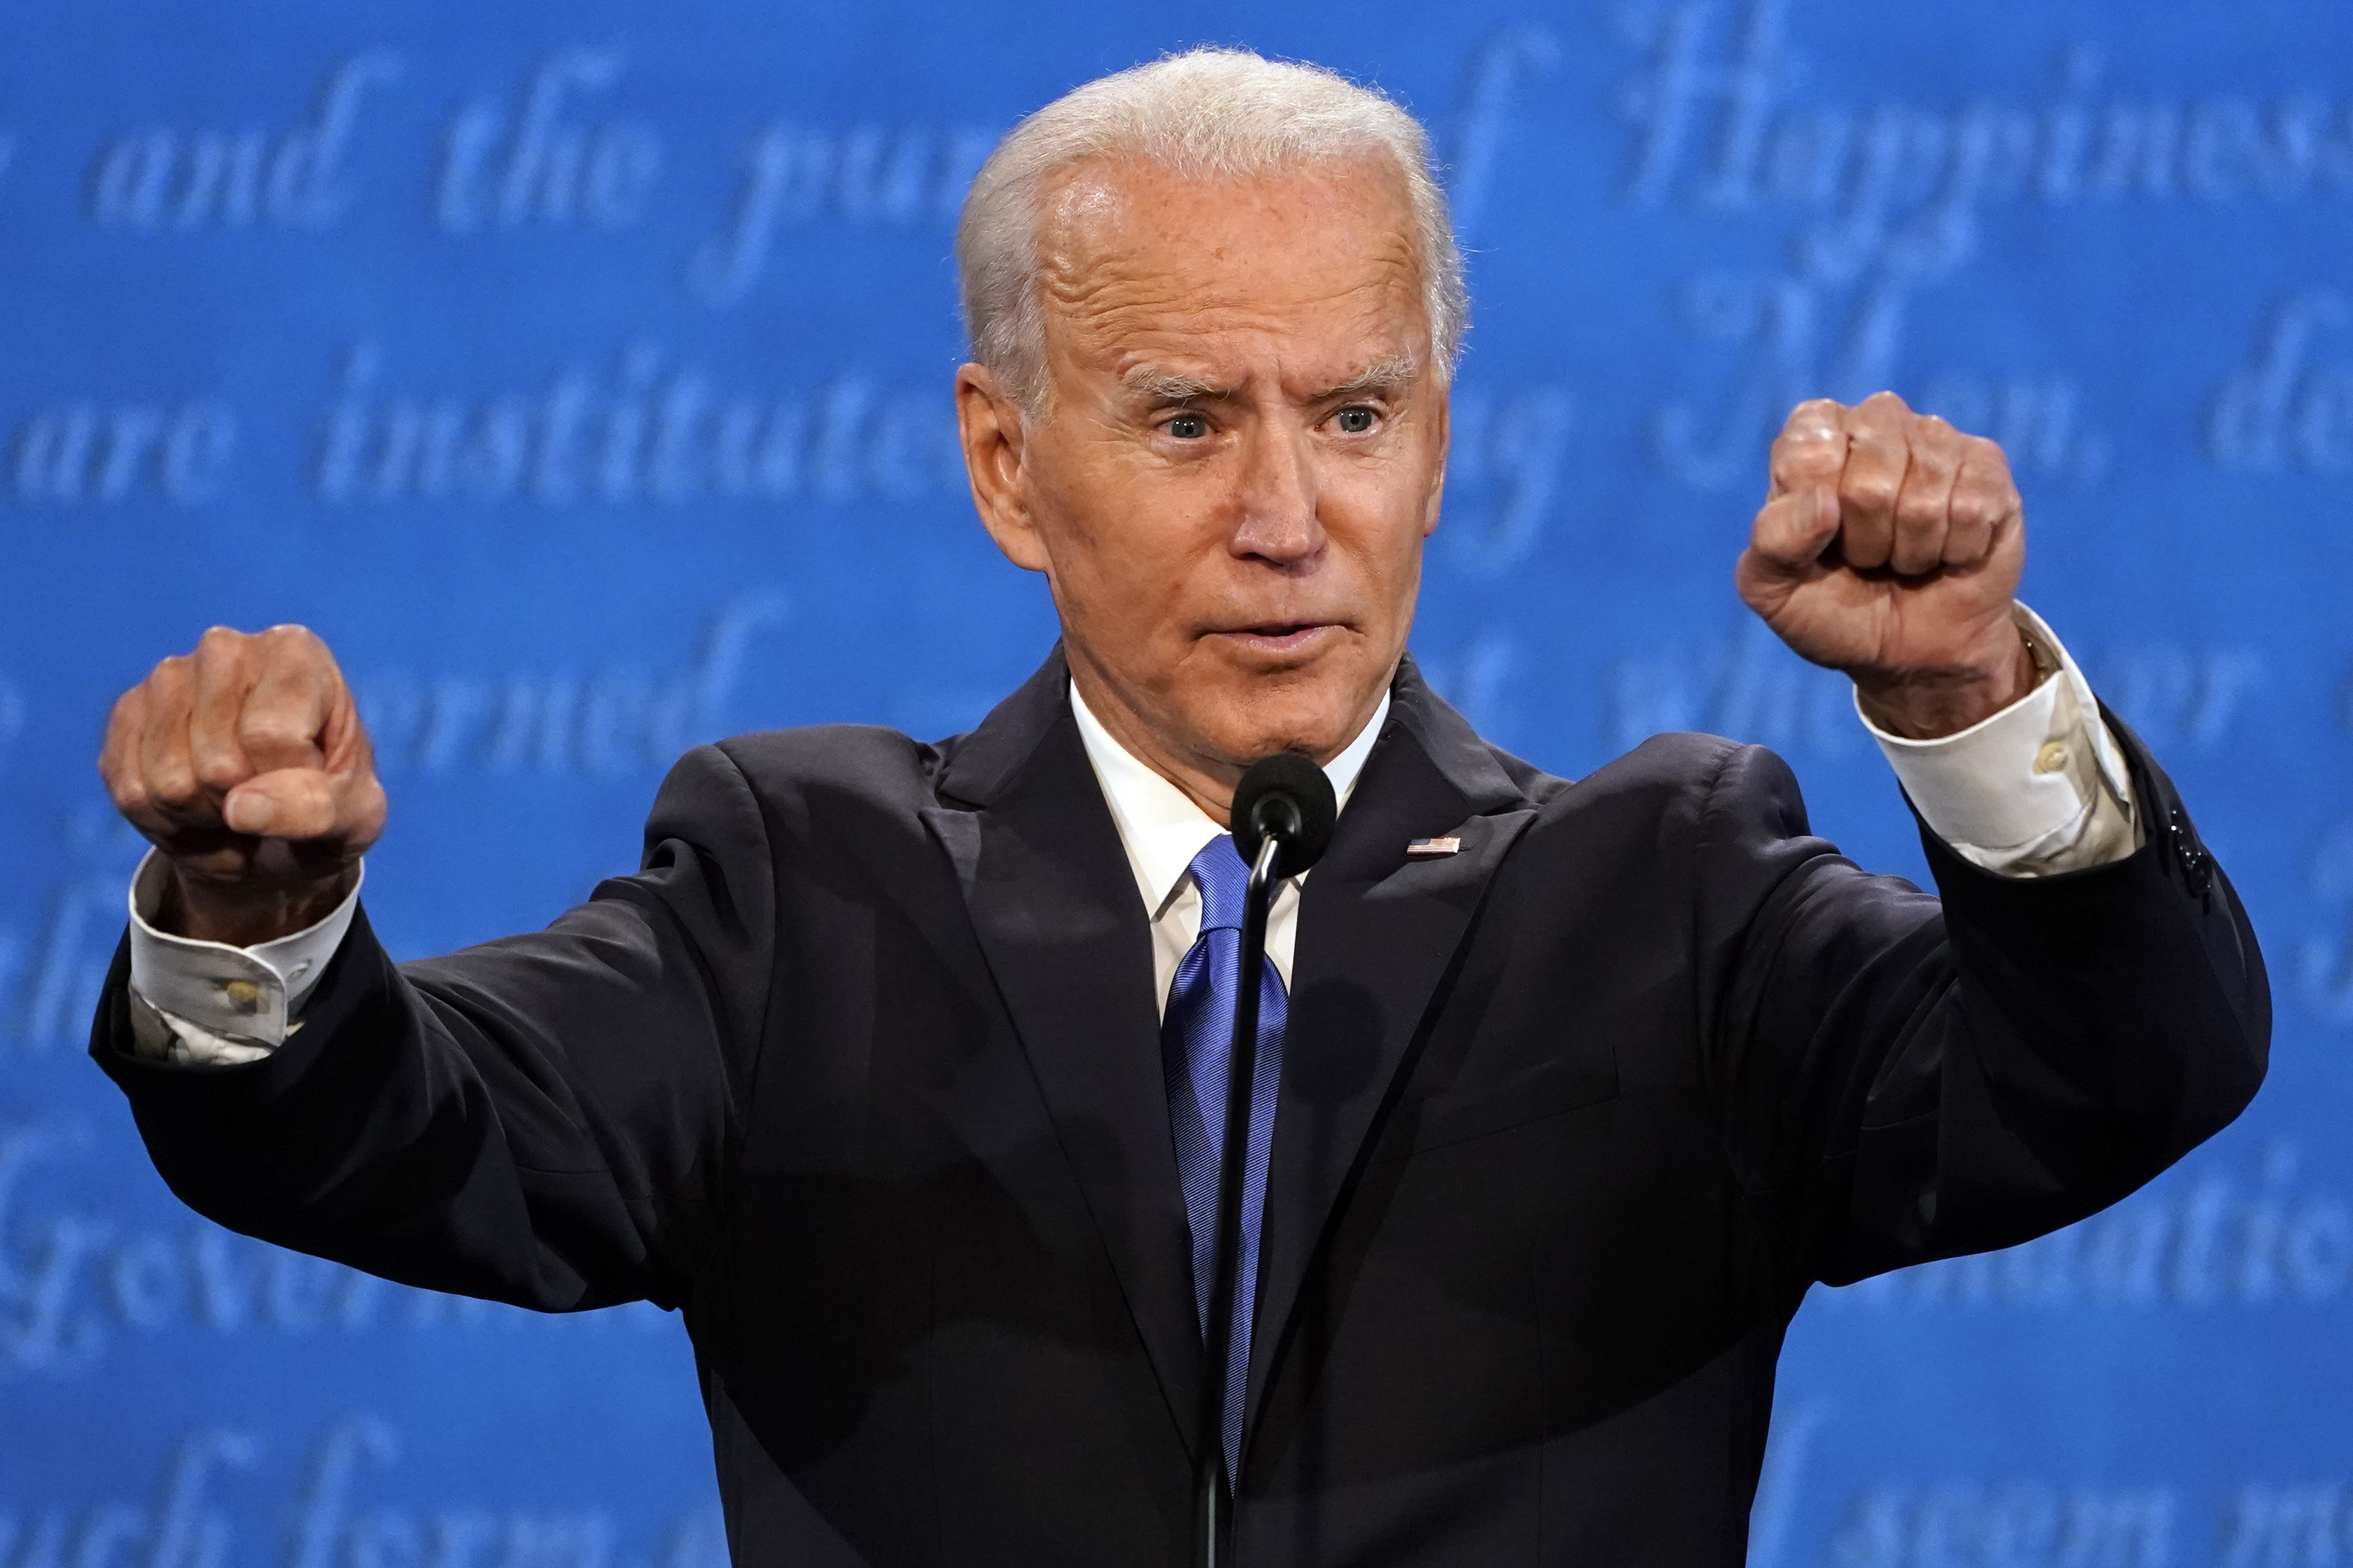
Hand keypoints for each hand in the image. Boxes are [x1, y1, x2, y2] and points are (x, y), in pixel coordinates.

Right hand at [99, 625, 385, 945]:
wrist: (277, 832)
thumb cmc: (329, 810)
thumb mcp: (355, 818)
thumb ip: (319, 810)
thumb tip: (241, 807)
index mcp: (296, 653)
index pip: (271, 736)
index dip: (288, 784)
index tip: (311, 781)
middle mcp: (225, 649)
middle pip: (217, 764)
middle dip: (243, 805)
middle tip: (266, 797)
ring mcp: (168, 677)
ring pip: (169, 783)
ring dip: (204, 816)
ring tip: (234, 800)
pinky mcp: (128, 714)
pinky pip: (132, 793)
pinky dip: (165, 822)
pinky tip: (196, 804)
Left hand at [1736, 391, 2037, 738]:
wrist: (1907, 650)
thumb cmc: (1832, 609)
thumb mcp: (1773, 588)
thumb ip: (1774, 540)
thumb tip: (1823, 502)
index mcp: (1811, 437)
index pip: (1808, 454)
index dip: (1815, 515)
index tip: (1822, 540)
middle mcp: (1875, 421)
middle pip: (1870, 481)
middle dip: (1867, 541)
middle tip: (1866, 556)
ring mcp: (1937, 439)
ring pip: (1925, 499)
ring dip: (1912, 550)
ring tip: (1904, 555)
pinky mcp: (1987, 467)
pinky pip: (1974, 509)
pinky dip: (1957, 550)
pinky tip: (1948, 551)